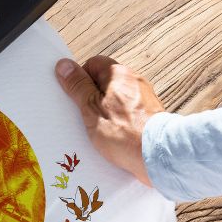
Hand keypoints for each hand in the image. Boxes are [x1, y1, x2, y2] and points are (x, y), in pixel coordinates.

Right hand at [55, 56, 164, 185]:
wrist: (157, 156)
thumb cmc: (125, 133)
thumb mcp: (90, 108)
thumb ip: (77, 86)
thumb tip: (64, 66)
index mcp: (119, 74)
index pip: (93, 64)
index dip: (80, 79)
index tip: (73, 95)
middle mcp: (135, 82)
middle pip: (106, 83)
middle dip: (92, 98)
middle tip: (84, 116)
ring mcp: (145, 100)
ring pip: (117, 101)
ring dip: (106, 113)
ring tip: (100, 131)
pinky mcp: (151, 117)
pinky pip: (130, 116)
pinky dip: (121, 125)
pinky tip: (115, 138)